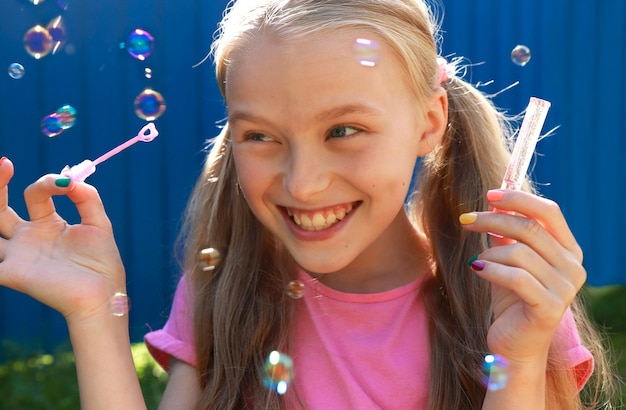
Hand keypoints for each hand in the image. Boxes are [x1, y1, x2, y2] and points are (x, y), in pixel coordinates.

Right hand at [0, 158, 125, 323]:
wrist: (104, 295)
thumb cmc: (103, 265)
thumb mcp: (99, 224)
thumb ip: (87, 198)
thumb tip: (70, 177)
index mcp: (48, 225)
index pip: (36, 194)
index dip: (47, 183)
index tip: (65, 183)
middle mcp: (28, 238)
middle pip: (0, 207)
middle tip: (4, 163)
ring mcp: (18, 255)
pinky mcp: (13, 274)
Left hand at [460, 189, 585, 364]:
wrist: (515, 345)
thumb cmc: (511, 299)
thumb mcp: (509, 261)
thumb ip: (507, 235)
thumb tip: (493, 204)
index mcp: (569, 250)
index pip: (549, 212)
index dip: (518, 199)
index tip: (488, 195)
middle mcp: (573, 267)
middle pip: (530, 228)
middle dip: (492, 219)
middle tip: (465, 220)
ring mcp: (566, 289)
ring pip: (520, 252)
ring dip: (490, 251)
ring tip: (478, 260)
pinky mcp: (550, 308)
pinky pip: (516, 277)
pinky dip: (491, 269)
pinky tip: (477, 269)